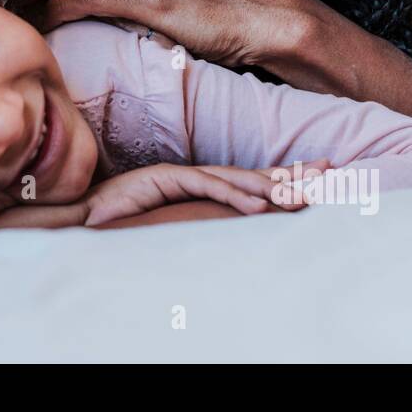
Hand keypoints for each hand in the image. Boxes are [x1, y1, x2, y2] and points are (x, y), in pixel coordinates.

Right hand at [81, 161, 331, 226]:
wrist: (80, 216)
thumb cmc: (120, 226)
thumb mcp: (171, 230)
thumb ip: (198, 229)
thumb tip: (232, 242)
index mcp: (199, 188)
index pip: (250, 182)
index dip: (285, 179)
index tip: (320, 179)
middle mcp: (194, 177)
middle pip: (252, 173)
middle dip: (292, 172)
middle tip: (331, 170)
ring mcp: (179, 175)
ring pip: (234, 178)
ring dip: (270, 187)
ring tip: (301, 196)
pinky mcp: (164, 178)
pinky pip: (205, 187)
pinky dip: (233, 196)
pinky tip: (257, 209)